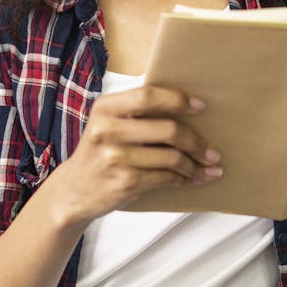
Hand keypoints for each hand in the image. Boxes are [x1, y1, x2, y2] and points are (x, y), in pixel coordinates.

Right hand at [52, 85, 221, 221]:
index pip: (148, 96)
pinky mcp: (124, 183)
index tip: (200, 106)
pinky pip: (166, 178)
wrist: (74, 190)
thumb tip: (186, 105)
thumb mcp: (108, 124)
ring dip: (196, 165)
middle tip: (213, 151)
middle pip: (168, 130)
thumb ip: (136, 112)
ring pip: (172, 158)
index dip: (178, 99)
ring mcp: (115, 158)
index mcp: (105, 108)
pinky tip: (194, 179)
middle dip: (197, 142)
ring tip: (210, 168)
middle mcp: (107, 130)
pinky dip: (185, 179)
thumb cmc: (100, 152)